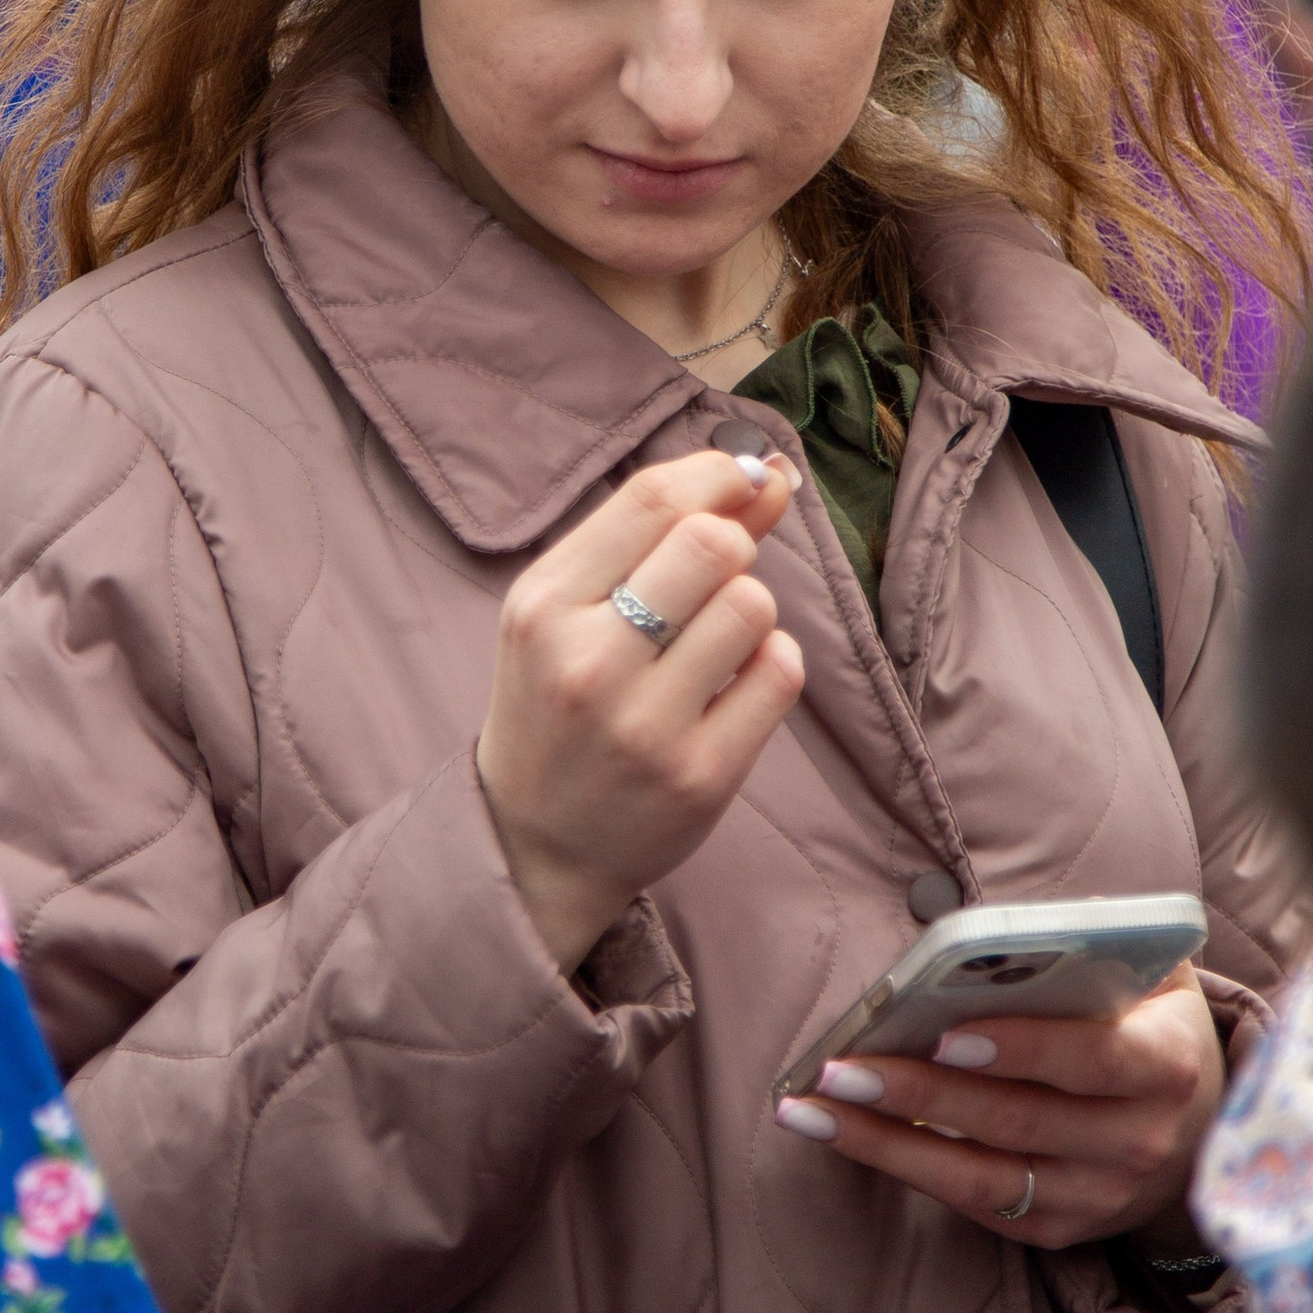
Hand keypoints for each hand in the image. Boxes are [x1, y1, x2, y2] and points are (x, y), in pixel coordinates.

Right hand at [478, 451, 804, 977]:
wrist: (532, 840)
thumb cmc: (557, 702)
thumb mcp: (570, 609)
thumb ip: (657, 535)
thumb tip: (766, 472)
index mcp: (543, 606)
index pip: (653, 499)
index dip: (718, 473)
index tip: (745, 479)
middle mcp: (588, 662)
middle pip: (713, 544)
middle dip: (733, 546)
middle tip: (712, 582)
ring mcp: (645, 725)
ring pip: (753, 605)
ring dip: (750, 611)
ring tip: (713, 643)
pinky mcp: (700, 775)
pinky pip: (780, 674)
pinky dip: (771, 665)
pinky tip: (733, 684)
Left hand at [776, 976, 1223, 1252]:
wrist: (1197, 1126)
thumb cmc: (1148, 1024)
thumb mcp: (1150, 972)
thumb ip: (1097, 943)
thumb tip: (1006, 929)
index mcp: (1167, 1066)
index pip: (1091, 1059)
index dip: (1020, 1049)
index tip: (945, 1036)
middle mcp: (1139, 1144)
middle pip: (1018, 1121)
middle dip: (921, 1095)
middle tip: (843, 1066)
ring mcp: (1098, 1196)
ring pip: (981, 1178)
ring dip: (888, 1144)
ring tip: (816, 1108)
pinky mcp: (1059, 1229)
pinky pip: (974, 1204)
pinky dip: (906, 1169)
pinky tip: (847, 1134)